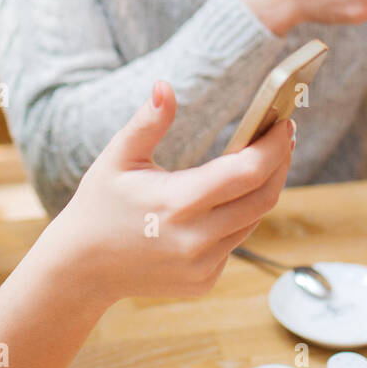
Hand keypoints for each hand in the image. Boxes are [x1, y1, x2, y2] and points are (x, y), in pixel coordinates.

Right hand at [52, 81, 294, 303]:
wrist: (81, 269)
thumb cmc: (99, 205)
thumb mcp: (117, 158)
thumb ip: (147, 122)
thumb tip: (165, 87)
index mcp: (176, 202)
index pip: (247, 172)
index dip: (273, 147)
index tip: (285, 124)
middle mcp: (195, 239)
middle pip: (263, 198)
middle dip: (279, 164)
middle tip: (283, 137)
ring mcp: (201, 265)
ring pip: (252, 221)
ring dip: (261, 189)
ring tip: (261, 160)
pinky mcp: (203, 281)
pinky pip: (234, 243)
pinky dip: (237, 218)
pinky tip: (228, 200)